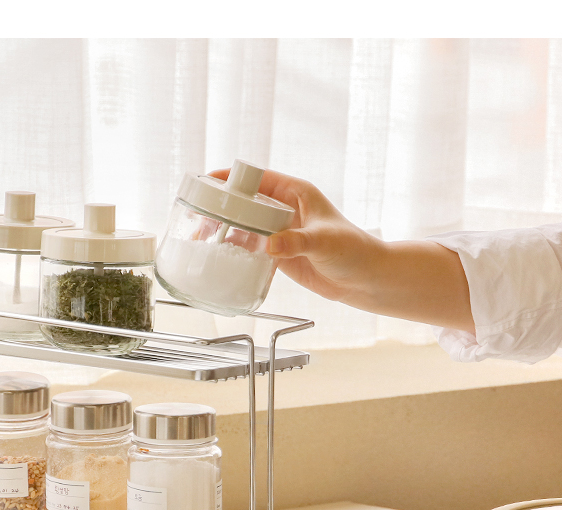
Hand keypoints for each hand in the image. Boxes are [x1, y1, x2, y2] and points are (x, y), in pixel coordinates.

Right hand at [209, 168, 383, 304]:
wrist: (365, 280)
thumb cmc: (354, 251)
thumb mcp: (324, 242)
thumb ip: (296, 242)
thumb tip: (270, 245)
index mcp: (296, 193)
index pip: (257, 178)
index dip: (231, 177)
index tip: (207, 182)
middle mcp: (285, 208)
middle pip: (244, 201)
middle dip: (220, 206)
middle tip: (196, 215)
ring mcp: (280, 231)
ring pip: (244, 225)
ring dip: (223, 230)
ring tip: (200, 237)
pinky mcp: (278, 253)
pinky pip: (251, 248)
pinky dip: (235, 250)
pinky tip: (219, 256)